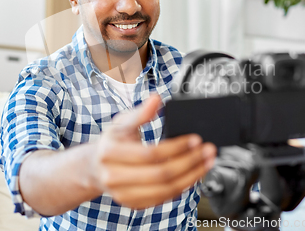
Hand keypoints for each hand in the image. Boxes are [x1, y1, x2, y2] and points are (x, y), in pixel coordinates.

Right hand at [89, 94, 216, 208]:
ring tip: (207, 162)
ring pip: (166, 189)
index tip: (196, 139)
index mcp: (110, 153)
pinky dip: (183, 186)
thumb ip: (141, 112)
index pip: (150, 154)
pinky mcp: (134, 204)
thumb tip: (156, 99)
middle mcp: (114, 177)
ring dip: (192, 176)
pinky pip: (164, 198)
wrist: (96, 167)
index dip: (176, 147)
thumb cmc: (112, 141)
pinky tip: (194, 174)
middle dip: (190, 162)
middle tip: (208, 150)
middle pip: (161, 174)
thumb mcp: (122, 122)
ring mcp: (123, 194)